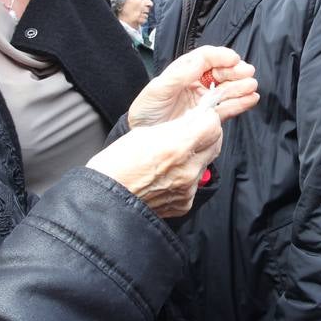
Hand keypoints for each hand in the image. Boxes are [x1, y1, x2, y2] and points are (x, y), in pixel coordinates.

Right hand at [87, 107, 222, 218]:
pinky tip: (166, 176)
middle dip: (206, 135)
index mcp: (177, 146)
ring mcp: (187, 188)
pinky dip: (185, 177)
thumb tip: (193, 120)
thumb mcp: (144, 133)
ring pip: (204, 164)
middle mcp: (187, 169)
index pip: (213, 125)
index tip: (199, 117)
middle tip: (190, 133)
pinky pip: (193, 184)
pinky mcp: (184, 203)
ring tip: (172, 157)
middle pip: (215, 144)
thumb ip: (175, 127)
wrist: (105, 199)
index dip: (206, 118)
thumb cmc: (116, 164)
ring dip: (195, 157)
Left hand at [128, 46, 257, 126]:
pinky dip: (240, 103)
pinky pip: (227, 108)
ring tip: (252, 86)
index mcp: (183, 71)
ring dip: (240, 86)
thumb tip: (200, 61)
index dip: (220, 56)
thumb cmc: (146, 111)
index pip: (205, 58)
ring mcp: (204, 100)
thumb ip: (179, 76)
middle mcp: (196, 83)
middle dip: (235, 71)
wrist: (145, 140)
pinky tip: (250, 99)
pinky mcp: (209, 116)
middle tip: (247, 73)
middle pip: (220, 72)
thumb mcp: (158, 90)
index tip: (233, 59)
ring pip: (226, 89)